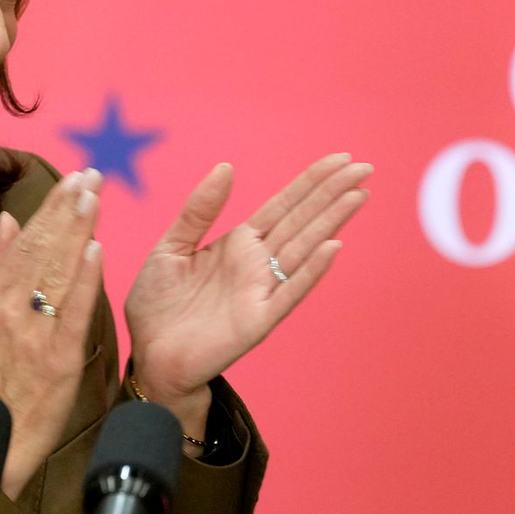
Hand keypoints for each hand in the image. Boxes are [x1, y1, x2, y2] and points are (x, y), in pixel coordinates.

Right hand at [0, 169, 104, 500]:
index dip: (51, 207)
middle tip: (92, 176)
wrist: (1, 429)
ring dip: (77, 231)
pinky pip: (73, 311)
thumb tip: (9, 221)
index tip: (73, 179)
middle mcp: (10, 307)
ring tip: (95, 197)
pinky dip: (84, 280)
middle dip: (68, 208)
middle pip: (43, 248)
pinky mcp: (58, 355)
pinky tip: (96, 250)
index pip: (26, 240)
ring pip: (58, 271)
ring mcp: (34, 330)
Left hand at [125, 153, 371, 419]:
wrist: (150, 356)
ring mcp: (261, 291)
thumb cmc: (158, 305)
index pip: (283, 206)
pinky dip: (311, 270)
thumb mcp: (171, 247)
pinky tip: (333, 246)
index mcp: (237, 245)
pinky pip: (289, 292)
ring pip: (304, 249)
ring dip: (331, 222)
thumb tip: (226, 167)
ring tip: (358, 194)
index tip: (340, 158)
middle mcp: (256, 264)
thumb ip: (199, 211)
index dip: (310, 183)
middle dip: (332, 194)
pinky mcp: (258, 320)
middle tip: (364, 166)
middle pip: (302, 221)